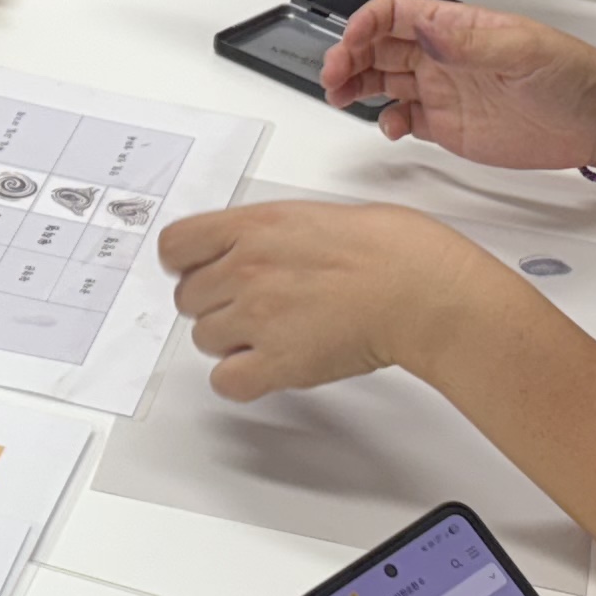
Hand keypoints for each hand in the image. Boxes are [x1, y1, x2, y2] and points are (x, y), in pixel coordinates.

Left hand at [156, 199, 493, 398]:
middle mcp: (246, 269)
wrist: (420, 288)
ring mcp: (257, 317)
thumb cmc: (389, 249)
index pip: (175, 246)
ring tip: (271, 331)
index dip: (186, 263)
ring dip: (231, 340)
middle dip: (215, 302)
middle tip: (251, 304)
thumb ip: (265, 233)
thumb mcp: (312, 215)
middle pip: (187, 297)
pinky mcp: (276, 362)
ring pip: (204, 338)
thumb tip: (247, 247)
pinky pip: (226, 380)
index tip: (200, 270)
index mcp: (254, 226)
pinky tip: (265, 365)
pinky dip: (240, 378)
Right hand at [324, 0, 595, 172]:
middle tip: (332, 76)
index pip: (394, 14)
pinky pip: (403, 119)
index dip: (364, 24)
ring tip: (341, 97)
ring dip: (356, 86)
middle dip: (347, 56)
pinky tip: (391, 128)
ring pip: (381, 81)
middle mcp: (444, 56)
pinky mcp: (448, 126)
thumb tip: (425, 25)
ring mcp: (444, 90)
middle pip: (377, 46)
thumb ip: (471, 41)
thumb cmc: (575, 77)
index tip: (349, 44)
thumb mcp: (526, 51)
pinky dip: (387, 122)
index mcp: (458, 28)